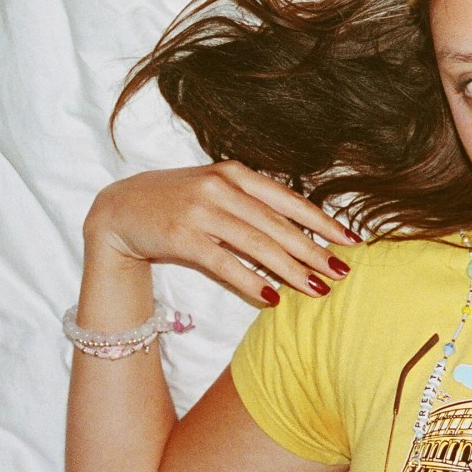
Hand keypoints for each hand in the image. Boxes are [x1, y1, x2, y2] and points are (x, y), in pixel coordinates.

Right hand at [83, 161, 359, 305]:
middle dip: (314, 251)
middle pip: (278, 225)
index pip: (289, 199)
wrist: (118, 210)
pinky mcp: (182, 236)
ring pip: (257, 244)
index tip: (352, 241)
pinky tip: (272, 297)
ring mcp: (201, 211)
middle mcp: (221, 187)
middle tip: (342, 272)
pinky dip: (251, 281)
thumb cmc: (176, 203)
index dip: (323, 221)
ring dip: (291, 270)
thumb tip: (302, 231)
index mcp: (234, 173)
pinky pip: (225, 263)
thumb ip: (253, 203)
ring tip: (317, 289)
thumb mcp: (215, 190)